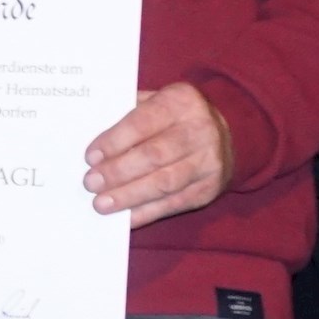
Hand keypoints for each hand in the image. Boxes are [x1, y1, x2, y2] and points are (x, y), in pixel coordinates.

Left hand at [86, 83, 233, 223]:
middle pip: (153, 155)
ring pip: (164, 183)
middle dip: (118, 172)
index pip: (142, 121)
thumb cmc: (177, 118)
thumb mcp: (158, 101)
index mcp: (181, 100)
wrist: (227, 137)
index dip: (115, 141)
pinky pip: (174, 203)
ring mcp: (208, 161)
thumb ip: (129, 114)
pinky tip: (125, 217)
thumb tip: (96, 145)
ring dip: (129, 196)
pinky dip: (147, 212)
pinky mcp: (209, 188)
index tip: (91, 157)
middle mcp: (199, 130)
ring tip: (102, 203)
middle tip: (91, 183)